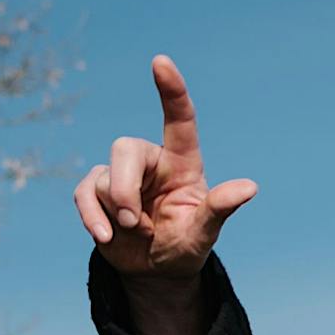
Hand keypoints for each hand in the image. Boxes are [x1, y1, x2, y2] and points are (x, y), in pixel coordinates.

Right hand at [73, 54, 256, 280]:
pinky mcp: (96, 192)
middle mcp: (151, 162)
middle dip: (124, 187)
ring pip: (104, 177)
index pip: (179, 120)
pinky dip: (93, 218)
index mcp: (182, 164)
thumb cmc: (185, 247)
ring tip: (139, 233)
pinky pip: (84, 194)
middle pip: (125, 147)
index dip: (171, 91)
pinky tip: (106, 237)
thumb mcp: (204, 234)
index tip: (161, 62)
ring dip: (118, 213)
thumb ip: (219, 209)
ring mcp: (120, 175)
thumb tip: (250, 187)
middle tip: (137, 223)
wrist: (155, 272)